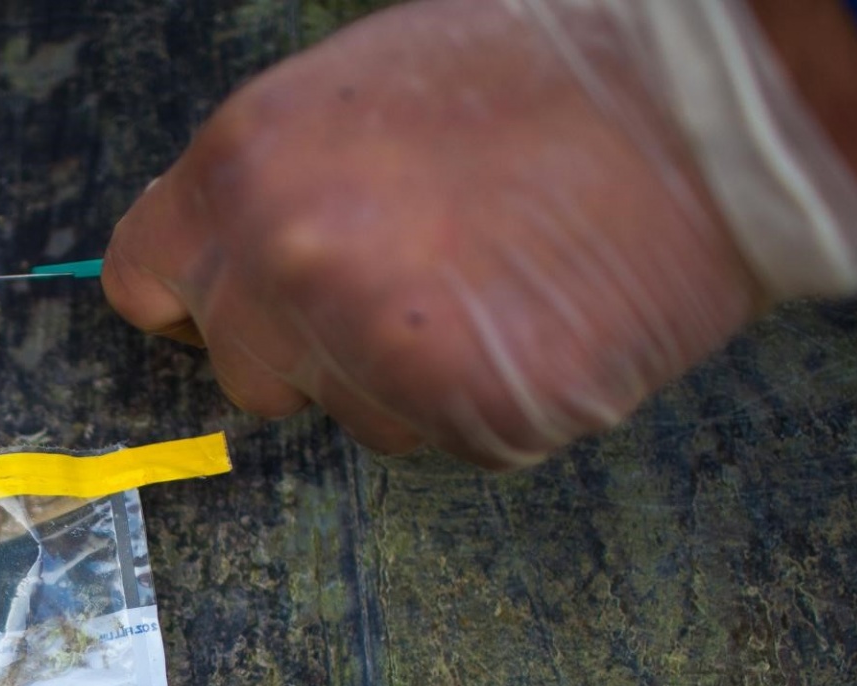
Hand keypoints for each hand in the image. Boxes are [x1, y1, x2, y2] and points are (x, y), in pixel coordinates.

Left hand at [102, 0, 856, 467]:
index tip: (229, 308)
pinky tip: (536, 323)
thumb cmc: (543, 74)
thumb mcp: (356, 93)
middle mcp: (287, 266)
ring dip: (401, 377)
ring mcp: (372, 350)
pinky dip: (483, 402)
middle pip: (244, 372)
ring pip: (349, 416)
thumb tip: (230, 255)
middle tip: (401, 290)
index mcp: (244, 168)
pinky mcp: (467, 417)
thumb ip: (271, 185)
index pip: (144, 282)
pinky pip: (442, 440)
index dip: (191, 302)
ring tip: (492, 287)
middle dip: (304, 348)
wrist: (711, 107)